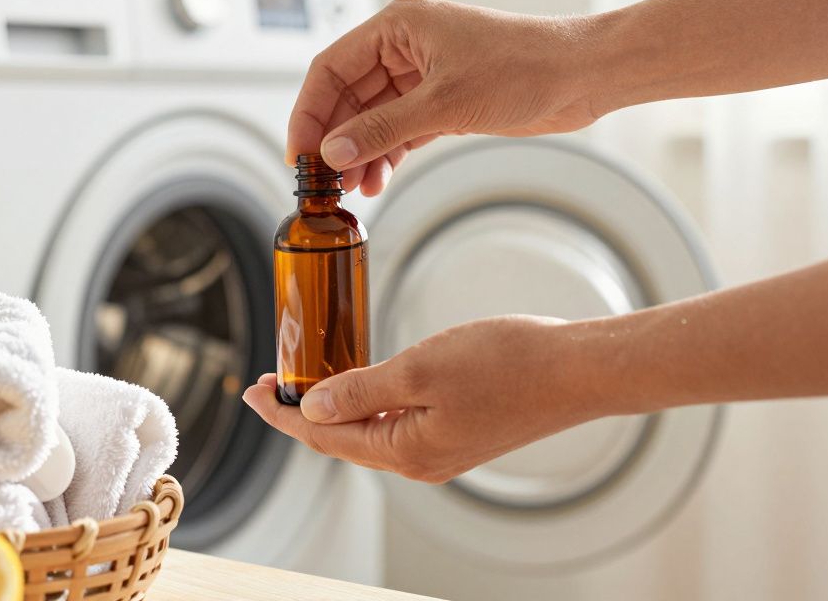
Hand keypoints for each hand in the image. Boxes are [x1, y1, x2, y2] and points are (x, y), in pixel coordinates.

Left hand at [243, 316, 600, 482]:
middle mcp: (419, 462)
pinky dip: (367, 408)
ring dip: (332, 409)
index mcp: (404, 451)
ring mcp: (441, 451)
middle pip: (340, 440)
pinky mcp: (459, 436)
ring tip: (303, 382)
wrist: (576, 371)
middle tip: (267, 383)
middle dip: (299, 412)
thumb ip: (361, 390)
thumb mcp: (419, 369)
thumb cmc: (507, 365)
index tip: (251, 389)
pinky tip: (358, 387)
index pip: (322, 435)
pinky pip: (395, 428)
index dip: (281, 412)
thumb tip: (311, 405)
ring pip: (368, 435)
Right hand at [287, 0, 601, 194]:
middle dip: (334, 138)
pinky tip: (377, 179)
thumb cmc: (526, 67)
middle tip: (322, 180)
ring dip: (359, 151)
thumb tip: (334, 152)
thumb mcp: (444, 103)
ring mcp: (424, 74)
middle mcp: (405, 46)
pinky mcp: (443, 100)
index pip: (331, 68)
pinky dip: (385, 153)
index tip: (299, 153)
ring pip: (371, 115)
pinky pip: (398, 128)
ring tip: (350, 188)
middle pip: (347, 94)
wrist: (582, 75)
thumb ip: (382, 129)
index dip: (309, 111)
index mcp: (398, 26)